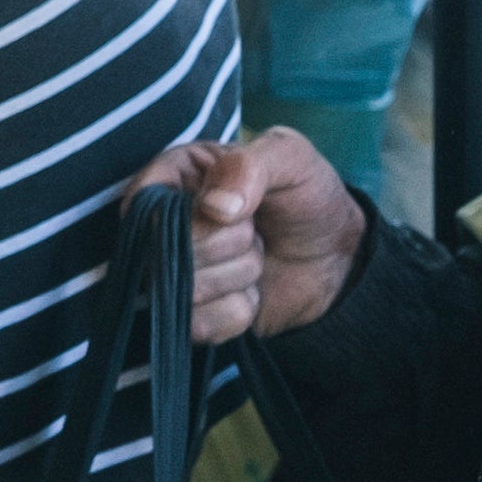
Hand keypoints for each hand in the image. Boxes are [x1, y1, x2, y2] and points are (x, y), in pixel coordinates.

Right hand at [150, 129, 366, 340]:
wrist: (337, 255)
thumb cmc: (305, 196)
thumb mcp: (288, 157)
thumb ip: (247, 166)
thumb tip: (215, 208)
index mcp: (172, 177)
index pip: (144, 205)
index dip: (191, 217)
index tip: (233, 212)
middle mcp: (160, 225)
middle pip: (168, 250)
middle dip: (231, 243)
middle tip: (255, 229)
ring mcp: (172, 273)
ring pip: (186, 289)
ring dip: (239, 275)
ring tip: (257, 254)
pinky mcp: (191, 315)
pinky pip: (201, 323)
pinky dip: (239, 309)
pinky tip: (252, 290)